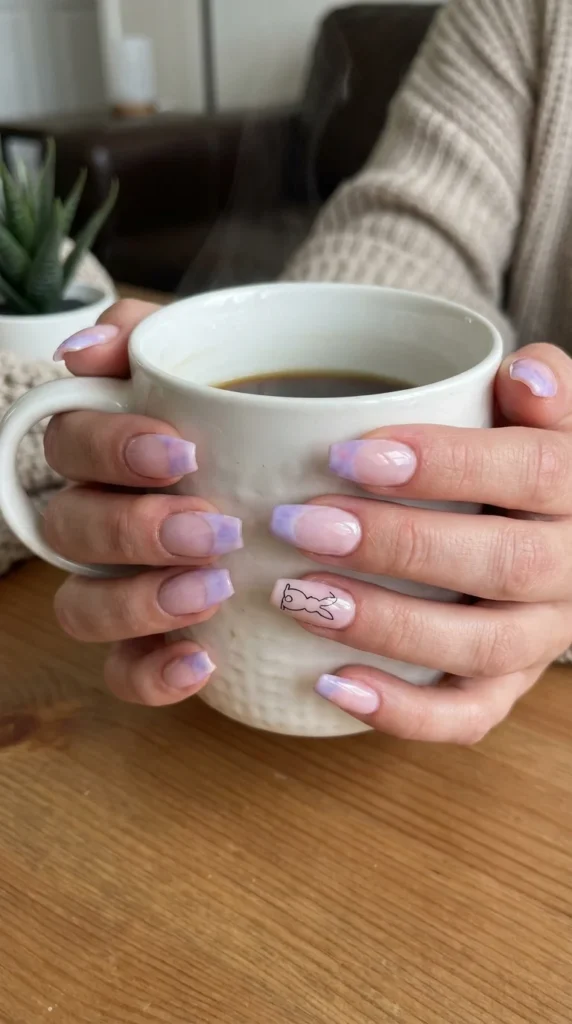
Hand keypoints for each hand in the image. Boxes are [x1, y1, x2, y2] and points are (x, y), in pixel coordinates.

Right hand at [44, 300, 241, 705]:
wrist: (322, 484)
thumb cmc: (263, 420)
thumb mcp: (224, 363)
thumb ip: (152, 339)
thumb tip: (83, 347)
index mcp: (109, 452)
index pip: (71, 444)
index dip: (110, 448)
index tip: (181, 451)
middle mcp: (102, 519)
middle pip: (72, 526)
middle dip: (135, 528)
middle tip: (212, 527)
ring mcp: (119, 585)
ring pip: (81, 605)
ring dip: (138, 601)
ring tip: (214, 591)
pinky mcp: (149, 644)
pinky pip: (121, 672)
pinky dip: (151, 674)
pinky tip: (202, 663)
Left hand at [269, 344, 571, 743]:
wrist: (558, 533)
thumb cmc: (525, 461)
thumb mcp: (545, 417)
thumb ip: (544, 387)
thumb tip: (524, 375)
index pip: (533, 472)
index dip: (447, 464)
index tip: (351, 454)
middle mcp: (571, 570)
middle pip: (504, 564)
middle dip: (398, 546)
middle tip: (303, 524)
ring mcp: (541, 636)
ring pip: (482, 645)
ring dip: (388, 625)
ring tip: (301, 598)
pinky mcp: (509, 686)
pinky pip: (471, 717)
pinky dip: (403, 713)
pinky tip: (332, 685)